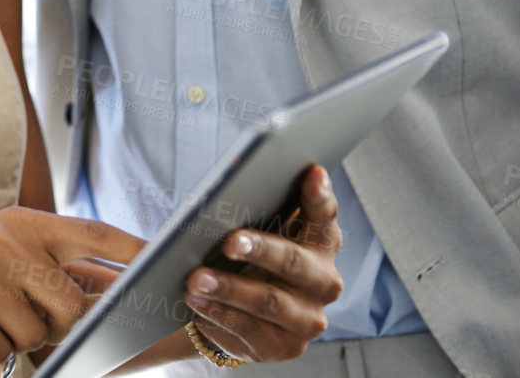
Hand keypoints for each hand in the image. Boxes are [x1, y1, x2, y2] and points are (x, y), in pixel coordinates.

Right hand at [0, 207, 145, 367]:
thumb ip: (39, 263)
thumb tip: (97, 294)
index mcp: (18, 221)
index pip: (90, 232)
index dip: (130, 249)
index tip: (164, 261)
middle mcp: (3, 240)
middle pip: (69, 303)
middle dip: (53, 324)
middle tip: (16, 316)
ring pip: (34, 334)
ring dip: (10, 337)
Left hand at [184, 165, 344, 363]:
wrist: (243, 311)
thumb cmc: (251, 257)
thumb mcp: (259, 230)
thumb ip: (260, 206)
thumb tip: (236, 176)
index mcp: (321, 244)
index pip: (324, 216)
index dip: (319, 197)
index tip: (312, 173)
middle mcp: (323, 282)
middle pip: (294, 263)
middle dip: (261, 250)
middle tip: (229, 242)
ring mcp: (307, 318)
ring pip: (268, 302)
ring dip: (229, 290)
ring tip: (195, 280)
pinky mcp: (284, 347)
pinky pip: (250, 333)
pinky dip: (220, 316)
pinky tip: (198, 305)